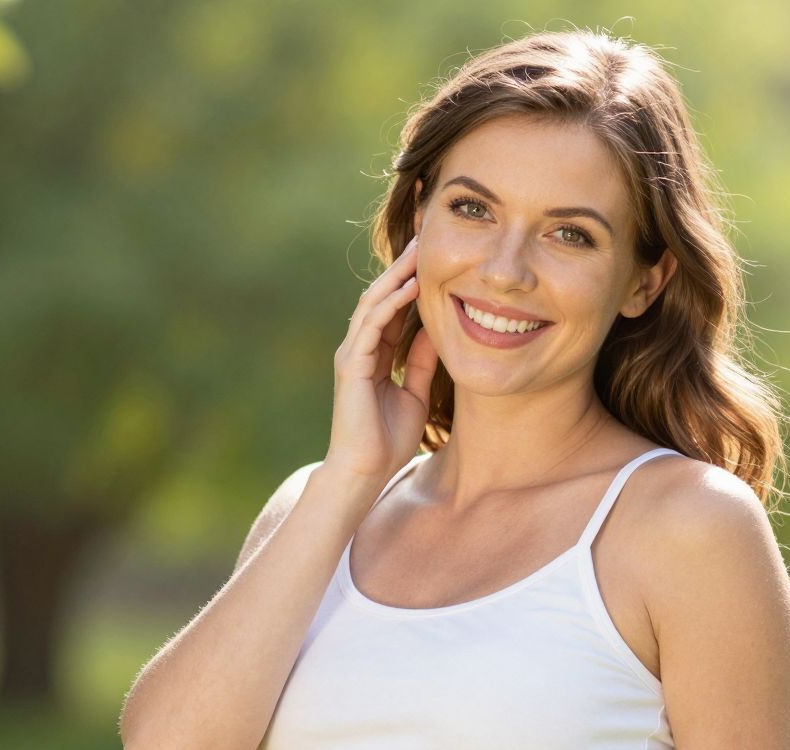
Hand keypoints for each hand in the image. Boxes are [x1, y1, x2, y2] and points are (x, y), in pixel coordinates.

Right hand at [324, 236, 439, 483]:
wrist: (364, 472)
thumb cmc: (387, 440)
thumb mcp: (415, 393)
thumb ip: (421, 362)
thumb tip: (438, 330)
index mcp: (374, 354)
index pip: (392, 307)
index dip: (411, 281)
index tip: (433, 258)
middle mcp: (359, 348)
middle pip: (380, 296)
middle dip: (402, 267)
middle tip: (424, 238)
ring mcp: (352, 355)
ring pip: (373, 304)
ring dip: (396, 276)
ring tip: (419, 252)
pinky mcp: (352, 366)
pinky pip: (372, 326)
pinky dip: (391, 304)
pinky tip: (410, 287)